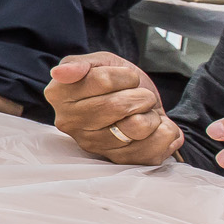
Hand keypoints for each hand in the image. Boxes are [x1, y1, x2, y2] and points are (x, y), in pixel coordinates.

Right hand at [45, 52, 183, 165]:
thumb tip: (60, 73)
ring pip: (137, 127)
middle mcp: (70, 123)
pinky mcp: (118, 161)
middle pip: (119, 106)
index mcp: (59, 95)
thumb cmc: (115, 82)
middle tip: (141, 96)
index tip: (128, 78)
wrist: (137, 105)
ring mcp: (93, 145)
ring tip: (145, 114)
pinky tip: (155, 129)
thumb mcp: (99, 62)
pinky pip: (153, 149)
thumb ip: (79, 63)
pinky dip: (164, 134)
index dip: (126, 76)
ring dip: (152, 115)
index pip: (102, 80)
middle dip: (141, 95)